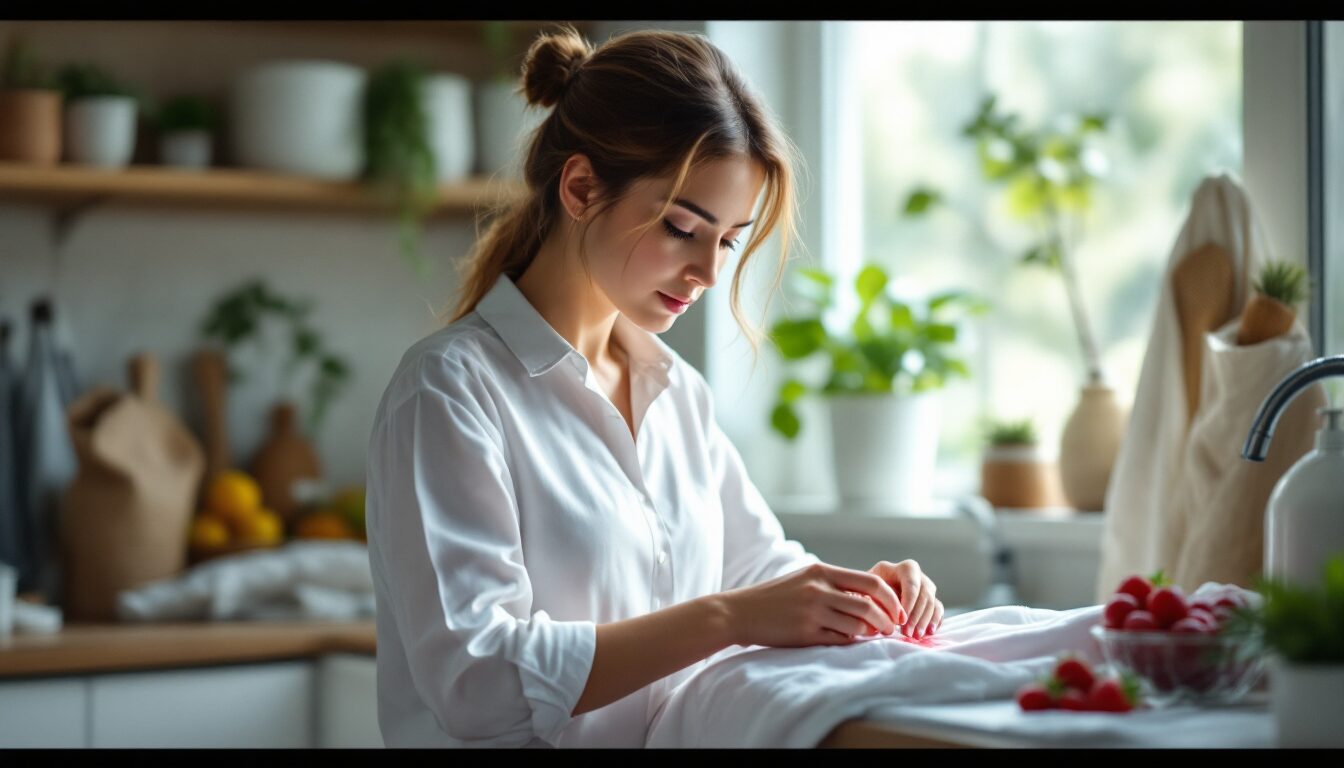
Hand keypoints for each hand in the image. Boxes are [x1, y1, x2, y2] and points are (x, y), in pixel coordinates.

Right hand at [722, 562, 908, 647]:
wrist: (741, 612)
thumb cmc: (777, 596)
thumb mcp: (806, 579)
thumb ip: (835, 585)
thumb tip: (871, 599)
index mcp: (822, 572)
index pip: (871, 582)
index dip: (891, 598)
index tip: (898, 610)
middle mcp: (819, 589)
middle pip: (869, 605)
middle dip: (888, 618)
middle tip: (892, 628)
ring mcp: (812, 612)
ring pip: (858, 625)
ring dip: (869, 633)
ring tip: (872, 635)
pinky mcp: (805, 633)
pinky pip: (839, 640)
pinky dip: (849, 642)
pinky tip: (849, 641)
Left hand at [868, 560, 942, 637]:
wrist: (874, 593)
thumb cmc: (868, 589)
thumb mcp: (868, 587)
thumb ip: (876, 595)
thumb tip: (885, 610)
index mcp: (903, 568)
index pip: (912, 584)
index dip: (909, 603)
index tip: (900, 621)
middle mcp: (918, 575)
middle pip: (924, 595)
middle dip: (916, 617)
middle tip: (906, 633)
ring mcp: (927, 586)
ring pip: (932, 603)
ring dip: (924, 622)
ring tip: (914, 636)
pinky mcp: (932, 599)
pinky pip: (938, 609)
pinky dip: (935, 621)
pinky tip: (928, 632)